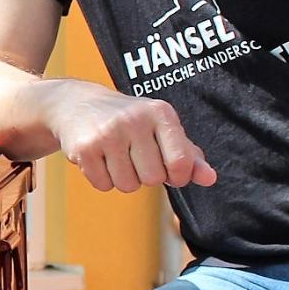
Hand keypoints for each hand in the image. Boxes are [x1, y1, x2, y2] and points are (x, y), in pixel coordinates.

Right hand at [41, 79, 217, 192]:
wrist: (77, 104)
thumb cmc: (131, 121)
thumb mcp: (162, 130)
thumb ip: (189, 155)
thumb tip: (211, 179)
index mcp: (160, 113)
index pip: (181, 163)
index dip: (177, 176)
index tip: (169, 169)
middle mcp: (135, 120)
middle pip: (153, 179)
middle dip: (145, 176)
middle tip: (134, 156)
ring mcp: (108, 133)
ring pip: (128, 185)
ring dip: (123, 179)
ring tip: (115, 156)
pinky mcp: (85, 148)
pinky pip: (103, 185)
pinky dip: (102, 179)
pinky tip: (98, 158)